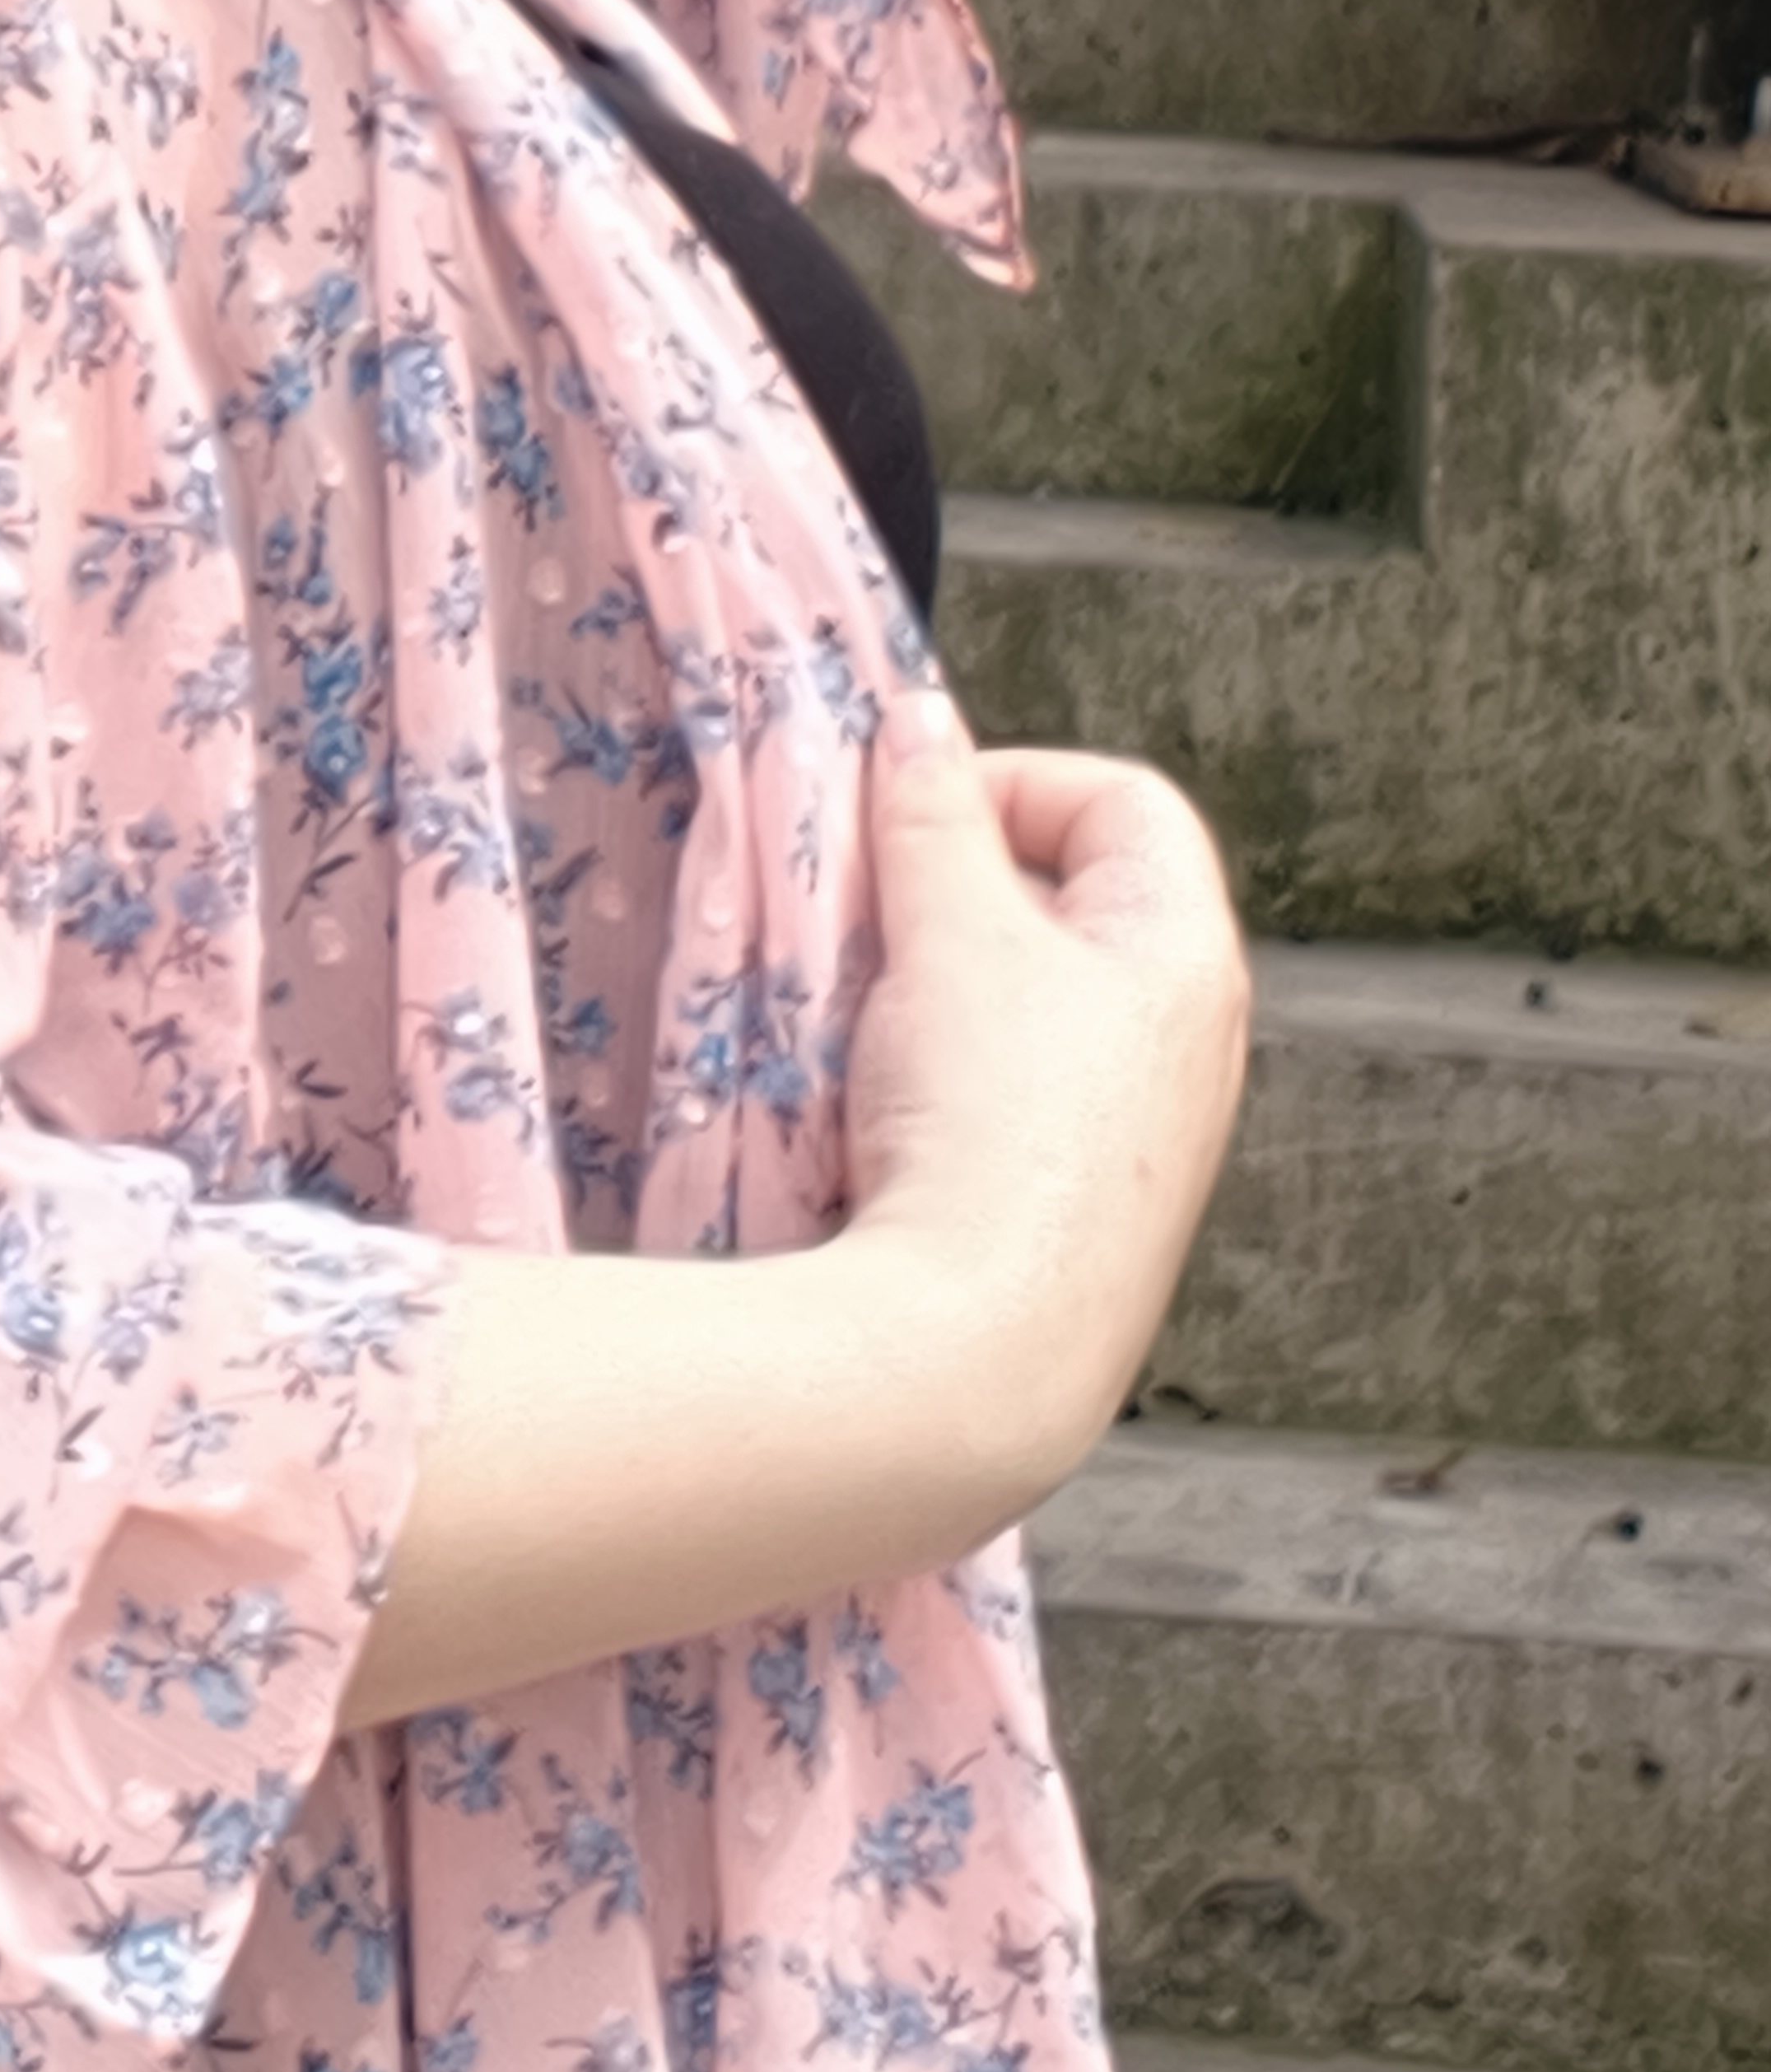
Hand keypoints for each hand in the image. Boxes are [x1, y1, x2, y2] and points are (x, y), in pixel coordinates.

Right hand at [840, 705, 1252, 1508]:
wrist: (978, 1349)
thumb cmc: (985, 1124)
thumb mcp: (944, 930)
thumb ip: (931, 811)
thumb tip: (921, 721)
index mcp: (1188, 954)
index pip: (1123, 798)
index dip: (1012, 780)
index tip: (912, 816)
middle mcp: (1194, 1040)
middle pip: (1080, 893)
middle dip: (967, 882)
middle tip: (882, 907)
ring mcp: (1145, 1130)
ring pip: (1039, 993)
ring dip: (949, 976)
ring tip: (877, 1007)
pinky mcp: (1089, 1201)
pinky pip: (1021, 1083)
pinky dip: (952, 1063)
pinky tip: (894, 1101)